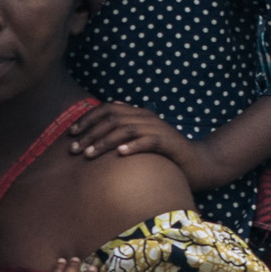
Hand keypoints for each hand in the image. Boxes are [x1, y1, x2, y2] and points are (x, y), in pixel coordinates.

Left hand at [65, 104, 201, 176]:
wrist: (199, 162)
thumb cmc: (166, 155)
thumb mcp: (141, 142)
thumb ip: (123, 135)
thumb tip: (97, 134)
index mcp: (138, 114)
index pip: (107, 109)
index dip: (87, 119)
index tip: (71, 134)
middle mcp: (146, 117)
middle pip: (112, 119)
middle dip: (90, 133)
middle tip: (74, 150)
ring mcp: (158, 128)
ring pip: (126, 129)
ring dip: (105, 141)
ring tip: (89, 155)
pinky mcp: (169, 142)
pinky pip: (148, 141)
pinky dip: (133, 146)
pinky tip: (120, 155)